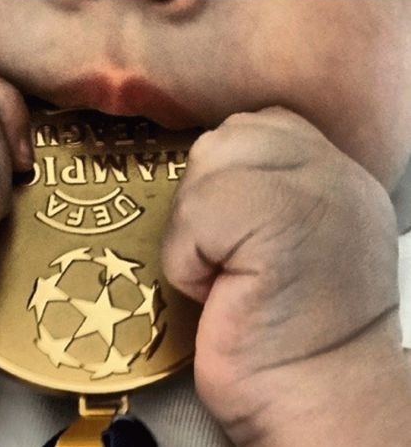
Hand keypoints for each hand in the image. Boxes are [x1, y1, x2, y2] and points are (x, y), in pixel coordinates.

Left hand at [162, 107, 410, 445]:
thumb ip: (260, 192)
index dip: (223, 172)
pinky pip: (197, 211)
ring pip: (207, 166)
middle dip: (204, 198)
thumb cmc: (286, 331)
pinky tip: (219, 290)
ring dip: (193, 229)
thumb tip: (203, 170)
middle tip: (224, 257)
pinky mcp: (281, 218)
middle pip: (226, 138)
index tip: (222, 228)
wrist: (315, 397)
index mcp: (334, 174)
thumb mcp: (287, 245)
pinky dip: (188, 257)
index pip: (258, 125)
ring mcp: (313, 189)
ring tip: (224, 274)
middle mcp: (331, 172)